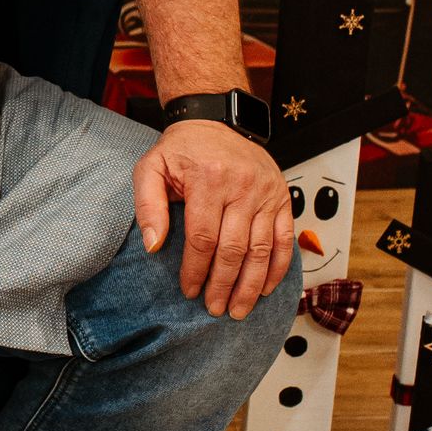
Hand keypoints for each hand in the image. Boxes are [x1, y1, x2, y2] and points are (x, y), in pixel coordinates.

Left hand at [132, 121, 294, 318]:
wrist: (216, 120)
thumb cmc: (181, 149)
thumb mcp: (151, 167)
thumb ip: (147, 206)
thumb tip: (153, 246)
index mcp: (208, 179)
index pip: (203, 237)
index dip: (196, 270)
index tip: (189, 291)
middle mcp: (242, 186)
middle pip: (234, 248)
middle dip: (224, 285)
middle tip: (215, 309)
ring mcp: (266, 192)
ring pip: (261, 249)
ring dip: (250, 285)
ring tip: (239, 309)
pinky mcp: (282, 197)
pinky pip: (284, 239)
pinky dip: (278, 267)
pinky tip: (265, 288)